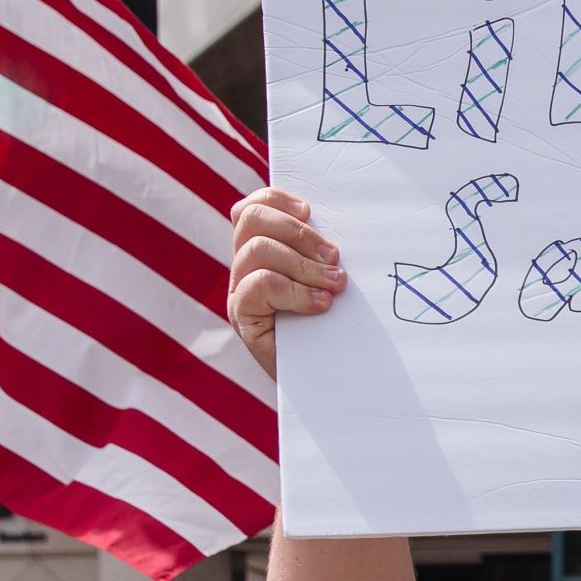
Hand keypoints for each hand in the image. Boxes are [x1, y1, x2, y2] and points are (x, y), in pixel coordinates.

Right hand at [227, 187, 346, 380]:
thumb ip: (323, 252)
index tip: (310, 211)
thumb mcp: (331, 280)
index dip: (277, 199)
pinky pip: (259, 285)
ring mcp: (240, 291)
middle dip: (298, 232)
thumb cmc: (337, 326)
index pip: (254, 207)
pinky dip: (295, 291)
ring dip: (303, 264)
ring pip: (256, 249)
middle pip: (250, 219)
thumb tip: (340, 225)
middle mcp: (245, 266)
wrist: (329, 381)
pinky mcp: (243, 318)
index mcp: (264, 248)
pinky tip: (320, 305)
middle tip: (334, 257)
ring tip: (335, 285)